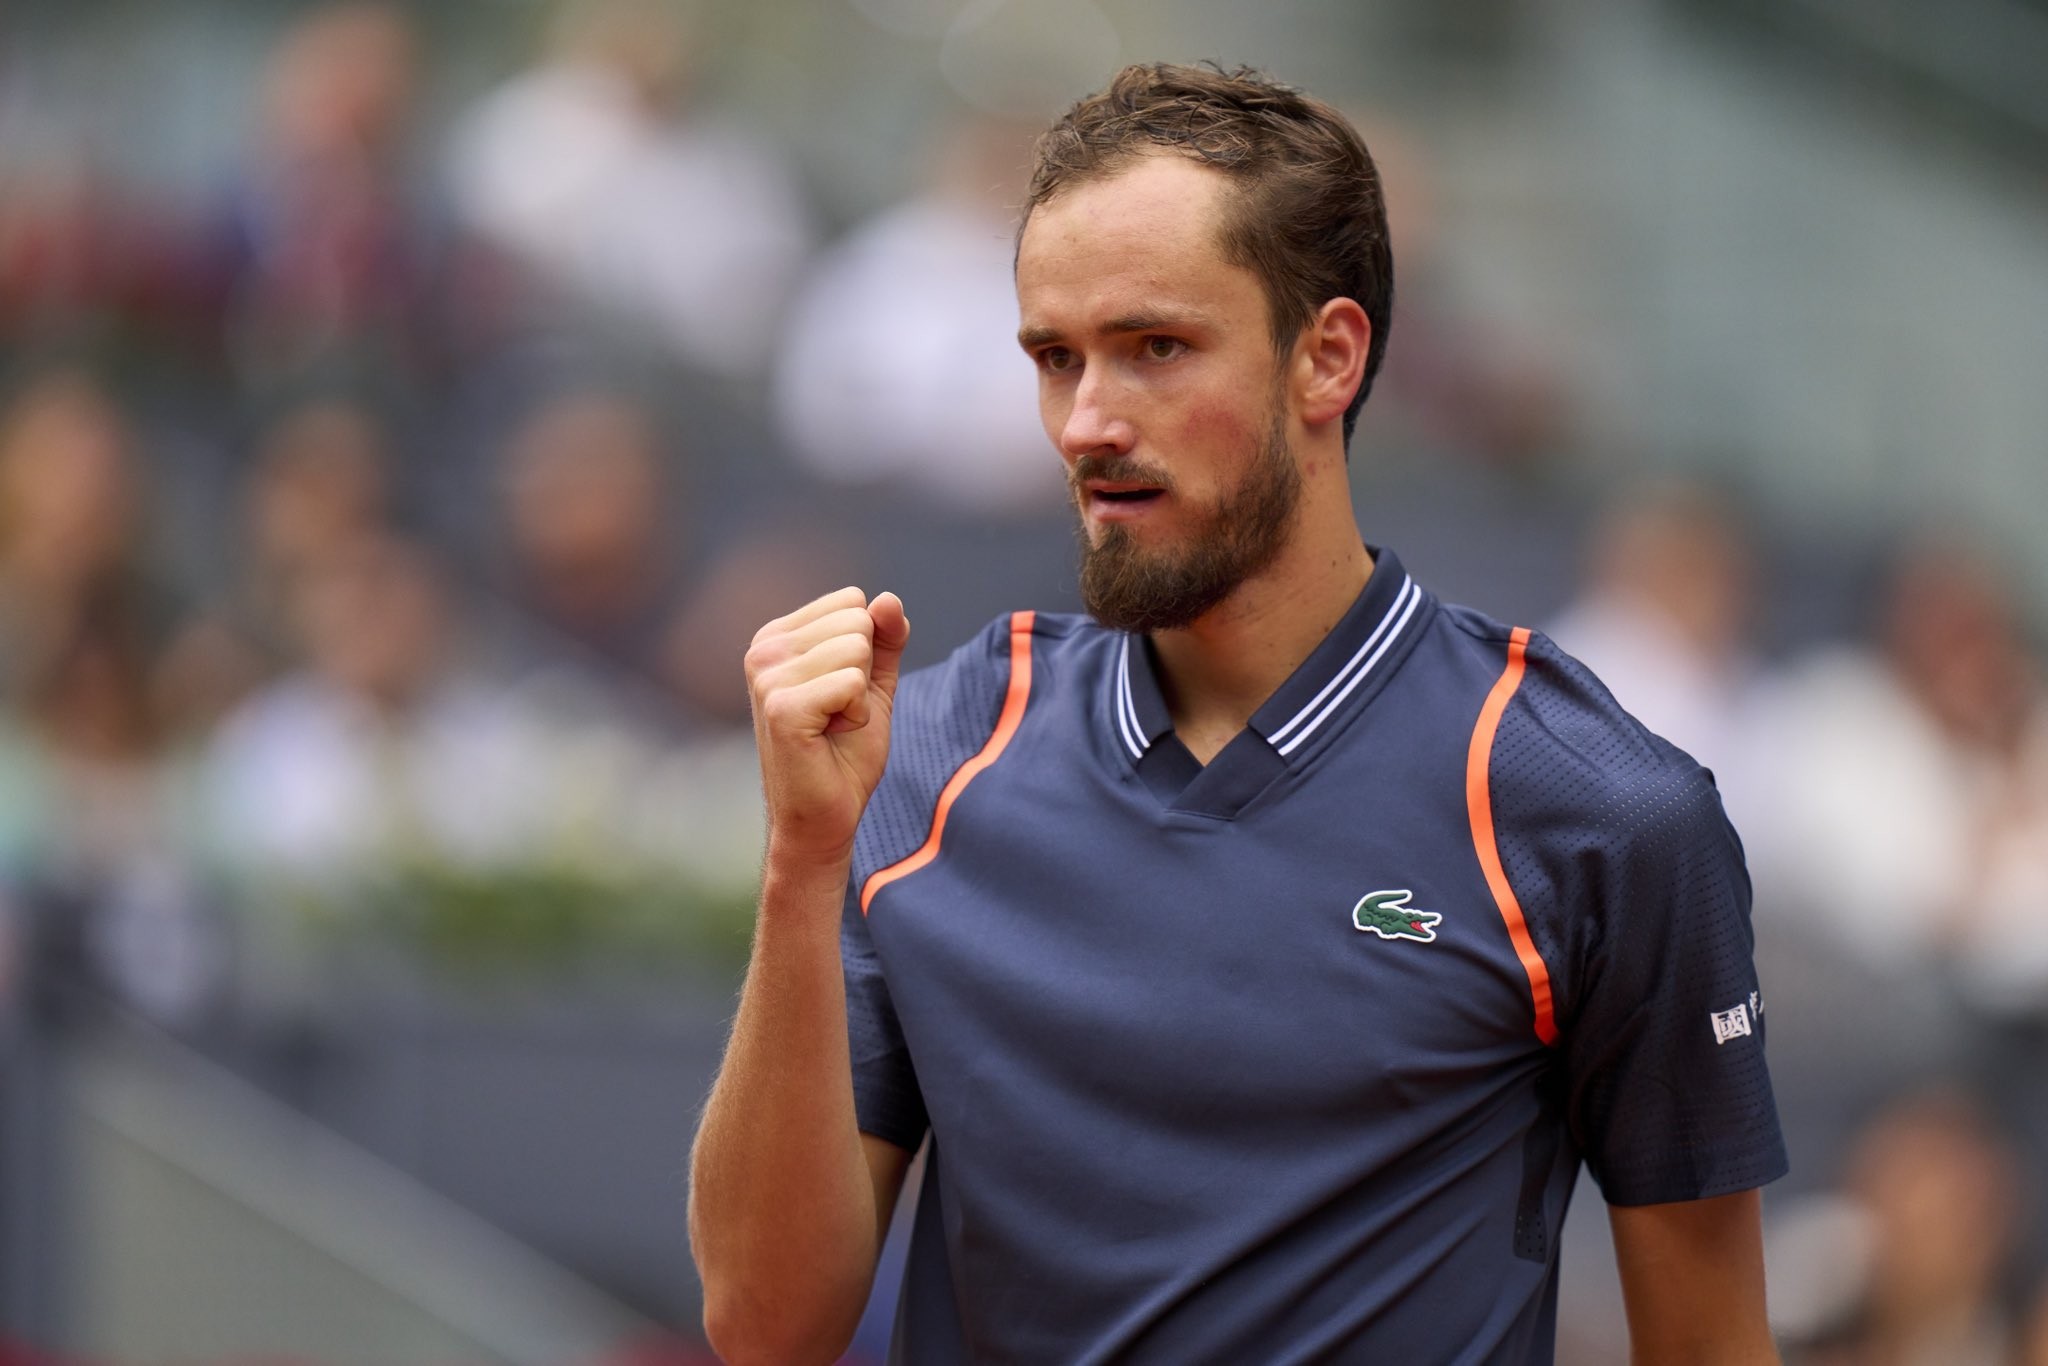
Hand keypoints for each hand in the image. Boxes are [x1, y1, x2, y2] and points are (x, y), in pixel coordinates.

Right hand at [745, 588, 909, 865]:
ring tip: (833, 726)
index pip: (853, 602)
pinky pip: (852, 683)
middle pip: (858, 621)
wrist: (824, 816)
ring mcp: (767, 677)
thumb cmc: (844, 753)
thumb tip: (888, 598)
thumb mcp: (873, 685)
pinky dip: (857, 714)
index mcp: (777, 636)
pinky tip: (829, 737)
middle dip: (864, 673)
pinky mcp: (781, 707)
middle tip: (838, 713)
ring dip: (861, 697)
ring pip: (857, 650)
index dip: (866, 651)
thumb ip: (884, 640)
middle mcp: (764, 649)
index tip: (841, 692)